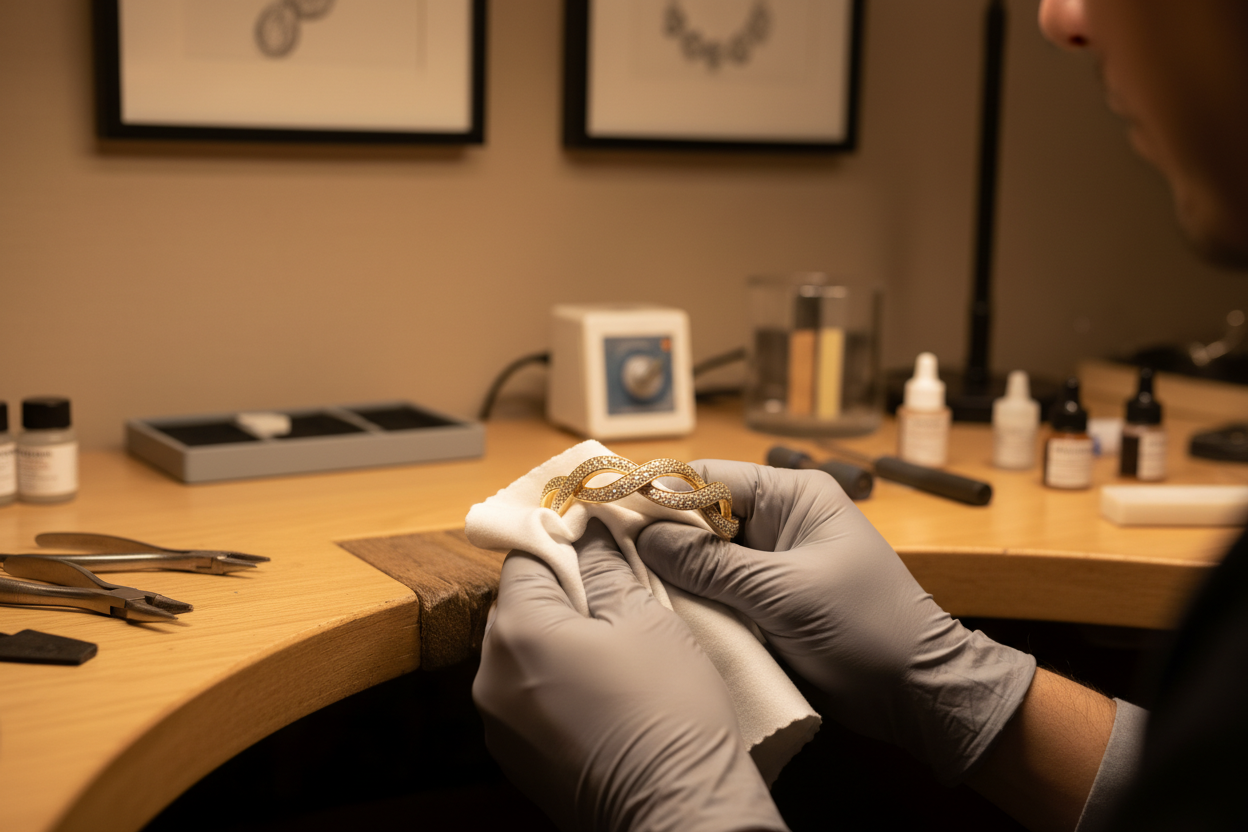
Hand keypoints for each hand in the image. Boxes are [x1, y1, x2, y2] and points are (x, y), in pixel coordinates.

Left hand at [473, 518, 787, 831]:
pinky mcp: (515, 758)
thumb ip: (607, 568)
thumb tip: (589, 533)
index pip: (524, 557)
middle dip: (563, 593)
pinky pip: (528, 697)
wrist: (678, 812)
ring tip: (617, 645)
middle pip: (518, 606)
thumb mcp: (645, 619)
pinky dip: (556, 682)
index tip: (597, 539)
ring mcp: (497, 724)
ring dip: (559, 638)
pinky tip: (606, 689)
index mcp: (516, 632)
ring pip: (522, 653)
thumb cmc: (667, 710)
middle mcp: (489, 677)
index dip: (562, 541)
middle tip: (618, 593)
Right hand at [636, 461, 1035, 784]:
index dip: (658, 493)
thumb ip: (711, 564)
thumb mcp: (782, 592)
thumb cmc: (864, 629)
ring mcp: (774, 560)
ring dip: (673, 570)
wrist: (915, 691)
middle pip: (702, 515)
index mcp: (794, 495)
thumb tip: (645, 537)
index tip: (607, 509)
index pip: (710, 477)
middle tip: (606, 552)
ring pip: (705, 554)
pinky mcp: (769, 598)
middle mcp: (781, 519)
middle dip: (660, 534)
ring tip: (622, 580)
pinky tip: (659, 608)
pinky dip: (693, 597)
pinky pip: (719, 587)